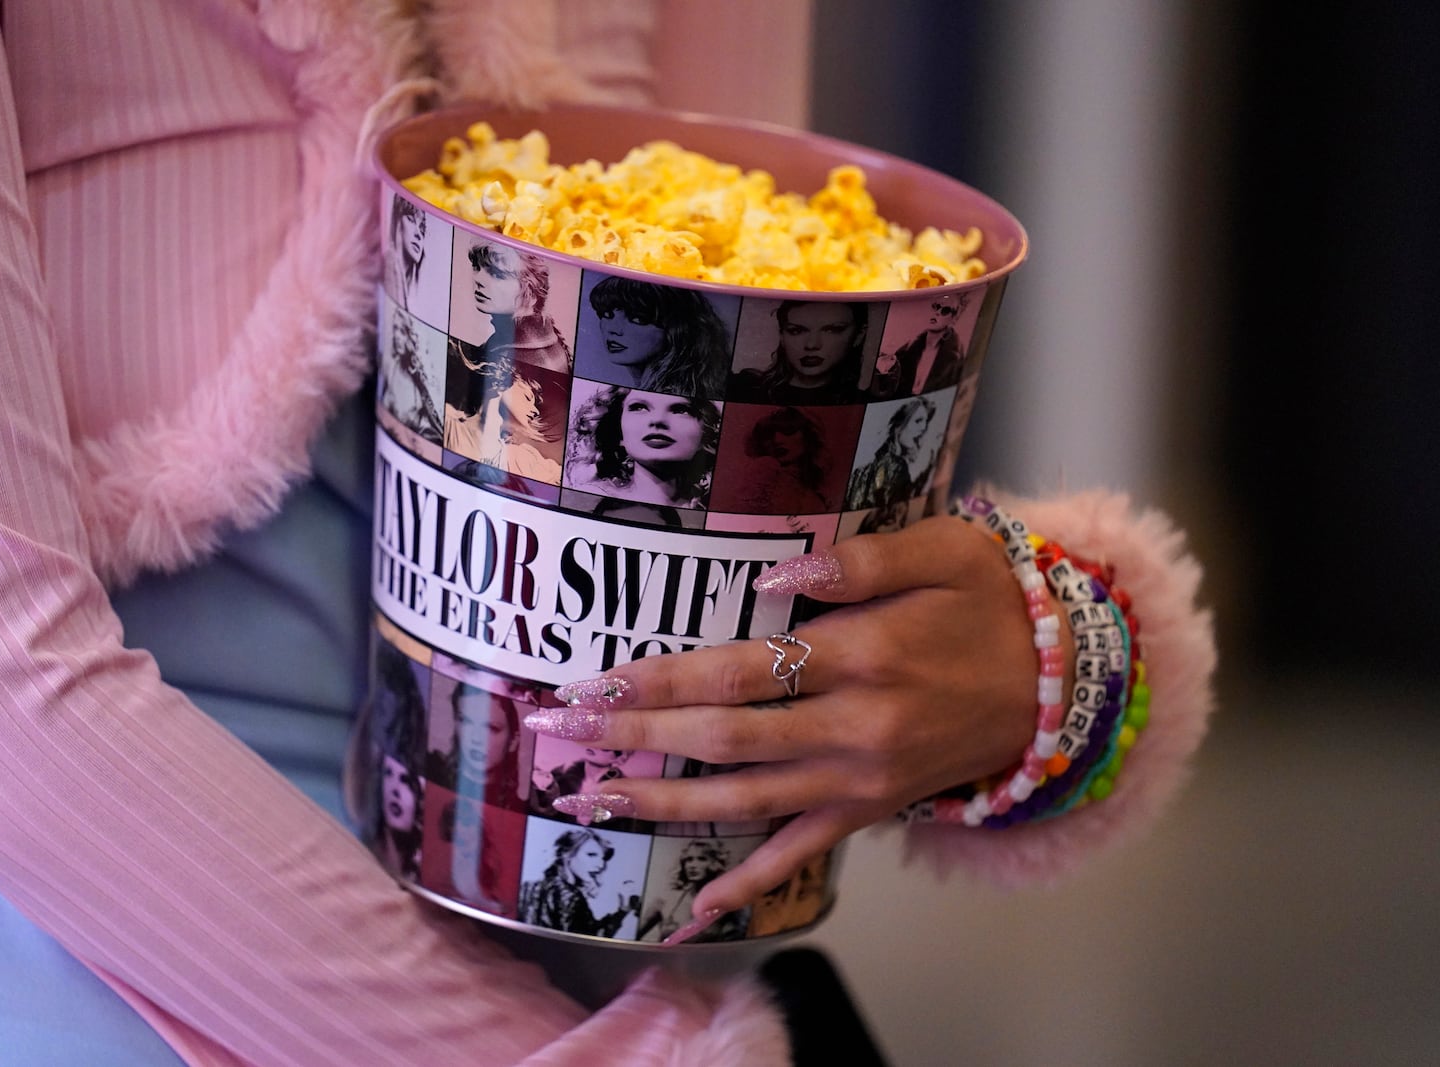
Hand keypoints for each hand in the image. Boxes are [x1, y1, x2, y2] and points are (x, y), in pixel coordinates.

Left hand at [524, 516, 1062, 927]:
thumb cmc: (990, 599)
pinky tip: (696, 903)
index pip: (738, 671)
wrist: (1061, 678)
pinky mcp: (871, 809)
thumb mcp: (939, 550)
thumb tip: (776, 569)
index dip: (660, 679)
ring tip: (593, 798)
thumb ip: (857, 559)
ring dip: (665, 803)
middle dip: (633, 736)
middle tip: (558, 730)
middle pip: (723, 738)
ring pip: (746, 802)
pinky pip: (801, 852)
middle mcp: (855, 728)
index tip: (594, 682)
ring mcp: (861, 779)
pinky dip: (748, 879)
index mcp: (863, 656)